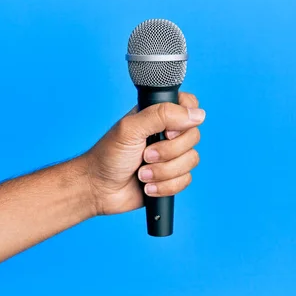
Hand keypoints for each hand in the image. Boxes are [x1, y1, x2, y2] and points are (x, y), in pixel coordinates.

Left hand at [83, 92, 204, 215]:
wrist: (99, 189)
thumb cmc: (108, 155)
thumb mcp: (131, 129)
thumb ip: (162, 115)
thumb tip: (196, 114)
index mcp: (158, 116)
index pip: (189, 106)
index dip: (184, 120)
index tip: (166, 132)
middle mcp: (167, 134)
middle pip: (193, 137)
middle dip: (167, 153)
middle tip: (144, 155)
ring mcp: (171, 156)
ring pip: (191, 161)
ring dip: (163, 172)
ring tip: (142, 174)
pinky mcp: (172, 178)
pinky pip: (185, 180)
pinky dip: (164, 186)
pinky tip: (147, 187)